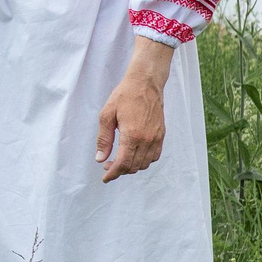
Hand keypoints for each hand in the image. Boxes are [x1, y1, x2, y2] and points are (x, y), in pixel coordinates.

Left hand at [95, 37, 173, 181]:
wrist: (145, 83)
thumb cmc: (124, 96)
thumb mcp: (106, 115)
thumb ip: (104, 139)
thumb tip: (100, 158)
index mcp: (132, 135)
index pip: (123, 163)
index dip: (113, 174)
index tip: (105, 178)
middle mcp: (147, 139)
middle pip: (134, 166)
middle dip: (120, 170)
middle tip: (107, 164)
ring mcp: (156, 138)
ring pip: (145, 163)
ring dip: (132, 167)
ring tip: (119, 160)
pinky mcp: (162, 134)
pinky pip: (155, 156)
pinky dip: (144, 160)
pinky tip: (134, 154)